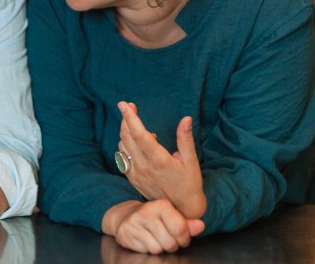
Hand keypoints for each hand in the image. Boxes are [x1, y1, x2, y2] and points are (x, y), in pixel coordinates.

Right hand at [102, 199, 204, 253]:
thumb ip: (187, 223)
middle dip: (172, 244)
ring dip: (160, 247)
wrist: (126, 217)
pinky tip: (145, 240)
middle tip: (166, 237)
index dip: (184, 237)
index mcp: (162, 204)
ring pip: (159, 248)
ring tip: (156, 238)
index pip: (181, 229)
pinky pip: (147, 251)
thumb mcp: (171, 216)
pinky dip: (149, 249)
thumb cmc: (154, 218)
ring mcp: (135, 223)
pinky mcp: (127, 234)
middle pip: (171, 242)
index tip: (180, 235)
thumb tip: (201, 226)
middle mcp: (147, 212)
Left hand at [117, 102, 205, 218]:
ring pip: (122, 147)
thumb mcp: (191, 161)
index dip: (130, 117)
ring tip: (138, 127)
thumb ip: (186, 139)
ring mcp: (136, 174)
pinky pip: (122, 158)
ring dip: (125, 132)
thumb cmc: (189, 184)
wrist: (181, 210)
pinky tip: (137, 143)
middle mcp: (143, 167)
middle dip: (126, 119)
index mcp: (158, 160)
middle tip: (129, 106)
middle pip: (126, 137)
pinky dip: (126, 146)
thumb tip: (186, 119)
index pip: (139, 134)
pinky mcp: (132, 179)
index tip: (124, 104)